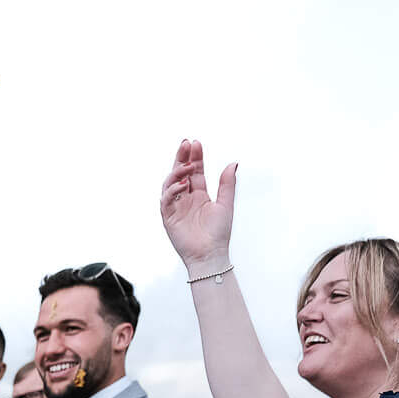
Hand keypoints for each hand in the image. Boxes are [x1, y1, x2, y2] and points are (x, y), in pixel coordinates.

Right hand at [160, 138, 236, 273]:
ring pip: (170, 184)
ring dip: (176, 172)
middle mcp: (186, 198)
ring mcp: (176, 207)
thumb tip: (233, 163)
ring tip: (186, 165)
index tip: (196, 143)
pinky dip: (172, 191)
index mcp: (200, 194)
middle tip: (186, 143)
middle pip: (180, 173)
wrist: (210, 254)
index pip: (195, 171)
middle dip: (181, 157)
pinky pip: (166, 200)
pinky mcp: (169, 217)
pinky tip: (184, 185)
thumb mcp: (226, 203)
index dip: (195, 157)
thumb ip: (227, 183)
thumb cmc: (219, 233)